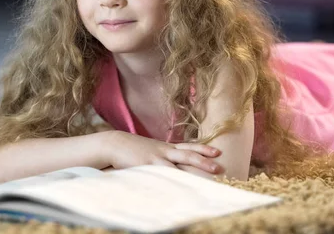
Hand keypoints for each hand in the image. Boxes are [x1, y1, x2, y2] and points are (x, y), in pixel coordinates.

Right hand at [104, 131, 221, 173]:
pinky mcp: (146, 166)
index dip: (203, 149)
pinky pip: (162, 176)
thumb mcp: (150, 150)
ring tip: (202, 180)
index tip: (217, 152)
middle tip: (219, 167)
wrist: (114, 143)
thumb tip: (170, 164)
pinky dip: (171, 183)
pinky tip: (180, 190)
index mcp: (165, 147)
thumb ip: (161, 156)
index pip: (188, 147)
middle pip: (188, 155)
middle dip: (204, 161)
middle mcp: (164, 151)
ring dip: (192, 173)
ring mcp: (156, 158)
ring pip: (178, 166)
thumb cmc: (132, 149)